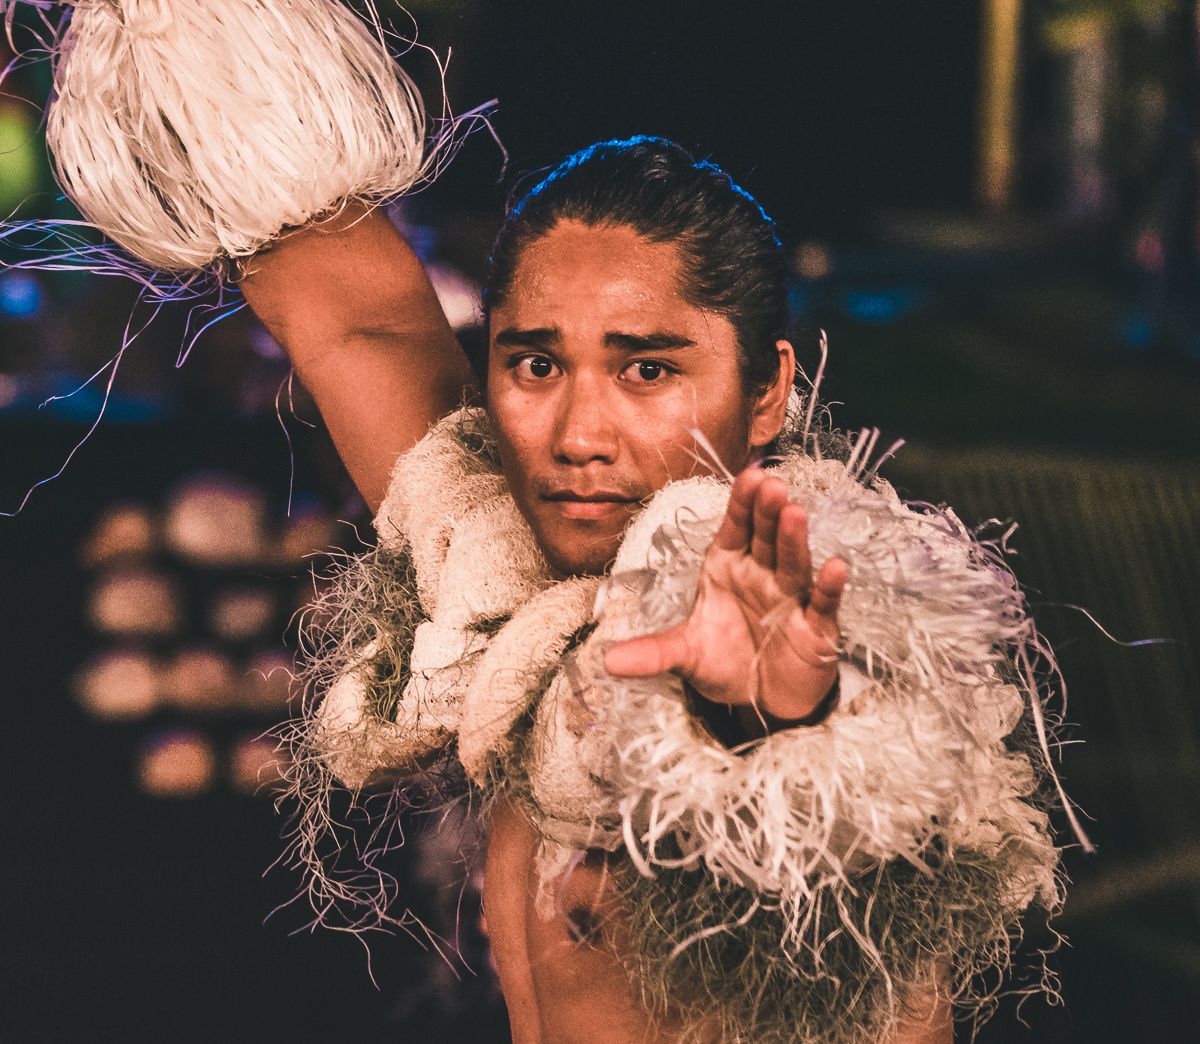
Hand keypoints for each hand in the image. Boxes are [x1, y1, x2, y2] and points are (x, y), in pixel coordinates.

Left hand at [604, 468, 847, 721]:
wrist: (762, 701)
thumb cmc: (727, 662)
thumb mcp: (686, 655)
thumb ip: (653, 653)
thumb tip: (607, 662)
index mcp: (728, 568)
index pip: (735, 529)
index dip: (742, 504)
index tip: (749, 477)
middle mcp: (761, 575)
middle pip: (766, 537)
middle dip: (768, 512)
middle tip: (772, 485)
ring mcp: (791, 598)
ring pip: (794, 563)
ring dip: (795, 539)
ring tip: (795, 513)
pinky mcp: (816, 627)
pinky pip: (823, 603)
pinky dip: (829, 587)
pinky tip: (834, 567)